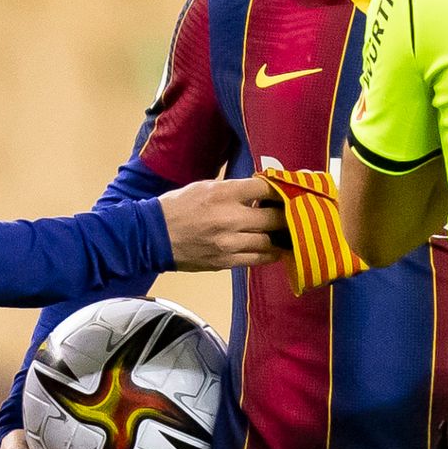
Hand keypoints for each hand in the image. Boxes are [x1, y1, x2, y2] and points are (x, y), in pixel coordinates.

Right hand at [160, 177, 287, 271]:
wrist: (152, 236)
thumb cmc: (178, 207)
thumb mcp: (206, 186)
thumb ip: (235, 189)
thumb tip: (262, 189)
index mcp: (223, 194)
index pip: (266, 188)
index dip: (281, 189)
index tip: (289, 191)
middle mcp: (229, 218)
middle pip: (274, 217)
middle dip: (287, 215)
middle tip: (294, 213)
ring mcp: (228, 243)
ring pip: (270, 241)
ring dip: (280, 237)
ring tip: (286, 233)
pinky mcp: (225, 262)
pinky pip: (257, 259)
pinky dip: (268, 253)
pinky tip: (274, 248)